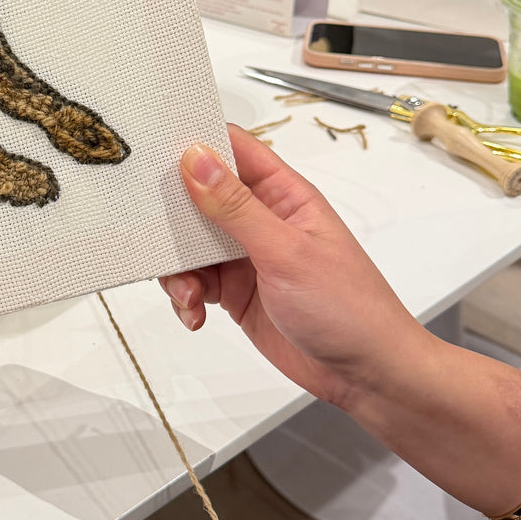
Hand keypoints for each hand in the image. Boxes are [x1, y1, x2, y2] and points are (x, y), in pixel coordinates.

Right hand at [159, 126, 428, 408]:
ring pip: (190, 244)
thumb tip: (196, 157)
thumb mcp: (285, 252)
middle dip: (173, 217)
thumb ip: (235, 207)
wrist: (367, 375)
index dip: (195, 144)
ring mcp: (247, 255)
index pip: (233, 149)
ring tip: (188, 293)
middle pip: (200, 196)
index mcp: (283, 194)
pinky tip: (196, 314)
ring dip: (178, 268)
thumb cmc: (348, 308)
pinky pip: (195, 281)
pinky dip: (187, 297)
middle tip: (154, 235)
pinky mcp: (235, 290)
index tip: (155, 152)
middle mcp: (262, 219)